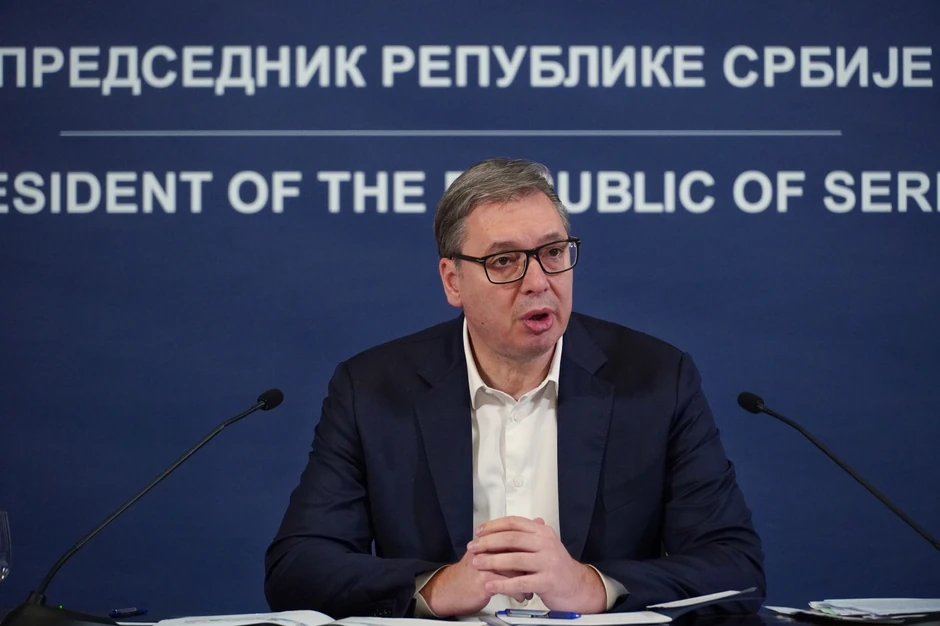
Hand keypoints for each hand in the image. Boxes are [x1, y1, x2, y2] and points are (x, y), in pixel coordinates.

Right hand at [419, 541, 529, 616]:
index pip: (512, 535)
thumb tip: (534, 524)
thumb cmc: (471, 574)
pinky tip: (521, 596)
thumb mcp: (490, 555)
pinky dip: (516, 590)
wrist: (450, 590)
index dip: (527, 548)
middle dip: (529, 563)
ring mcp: (482, 563)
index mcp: (486, 540)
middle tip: (537, 573)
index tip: (536, 558)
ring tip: (530, 587)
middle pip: (514, 549)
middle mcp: (484, 548)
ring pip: (512, 566)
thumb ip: (509, 544)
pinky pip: (505, 583)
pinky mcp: (482, 579)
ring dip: (524, 579)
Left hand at [468, 516, 606, 612]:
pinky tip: (490, 584)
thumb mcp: (545, 545)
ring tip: (477, 564)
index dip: (494, 526)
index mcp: (543, 532)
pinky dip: (502, 584)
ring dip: (491, 561)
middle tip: (474, 547)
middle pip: (511, 538)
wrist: (576, 586)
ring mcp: (548, 562)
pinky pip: (520, 582)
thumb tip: (505, 525)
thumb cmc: (557, 566)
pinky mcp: (547, 581)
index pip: (514, 523)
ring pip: (514, 559)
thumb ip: (527, 534)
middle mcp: (546, 544)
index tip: (479, 531)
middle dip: (488, 543)